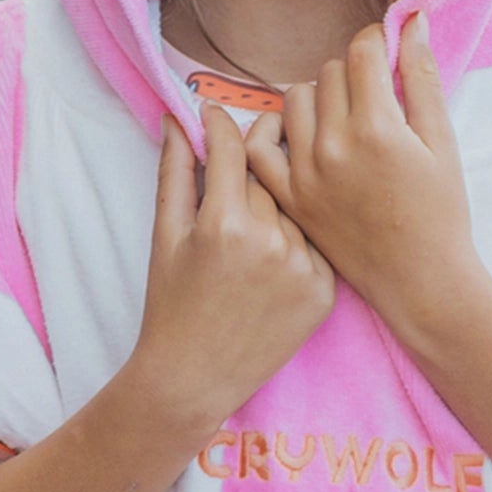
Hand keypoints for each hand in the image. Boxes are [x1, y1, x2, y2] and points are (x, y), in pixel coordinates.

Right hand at [131, 103, 335, 428]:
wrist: (195, 378)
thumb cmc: (171, 305)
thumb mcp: (165, 235)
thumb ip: (176, 170)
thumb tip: (180, 118)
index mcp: (224, 223)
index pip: (234, 147)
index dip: (222, 124)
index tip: (215, 114)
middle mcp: (271, 241)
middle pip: (268, 175)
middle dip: (249, 173)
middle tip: (232, 188)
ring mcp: (304, 267)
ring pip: (295, 207)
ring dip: (277, 209)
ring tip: (250, 240)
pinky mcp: (326, 290)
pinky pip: (316, 243)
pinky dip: (298, 243)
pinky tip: (272, 265)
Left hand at [243, 11, 482, 347]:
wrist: (419, 280)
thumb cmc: (440, 213)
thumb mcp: (442, 142)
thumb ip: (423, 77)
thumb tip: (412, 20)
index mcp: (377, 128)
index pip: (361, 52)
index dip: (376, 43)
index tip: (386, 55)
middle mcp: (333, 146)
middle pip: (329, 73)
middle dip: (353, 75)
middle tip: (374, 99)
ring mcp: (304, 173)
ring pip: (294, 100)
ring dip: (318, 99)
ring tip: (343, 121)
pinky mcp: (288, 197)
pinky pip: (261, 146)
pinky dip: (275, 132)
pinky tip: (299, 138)